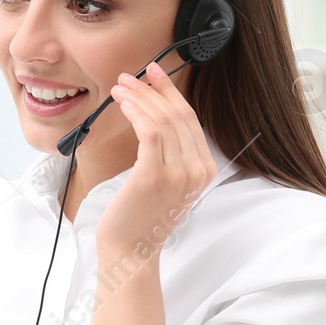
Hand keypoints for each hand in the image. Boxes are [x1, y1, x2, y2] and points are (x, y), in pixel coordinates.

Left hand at [98, 60, 215, 257]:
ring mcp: (178, 173)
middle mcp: (197, 170)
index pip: (190, 120)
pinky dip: (137, 113)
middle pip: (178, 115)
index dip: (171, 92)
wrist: (131, 250)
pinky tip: (124, 103)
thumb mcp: (166, 183)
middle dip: (154, 89)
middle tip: (131, 75)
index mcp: (205, 170)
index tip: (155, 73)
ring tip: (120, 87)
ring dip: (140, 97)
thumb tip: (154, 117)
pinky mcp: (153, 176)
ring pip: (163, 120)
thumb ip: (170, 155)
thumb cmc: (140, 217)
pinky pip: (149, 132)